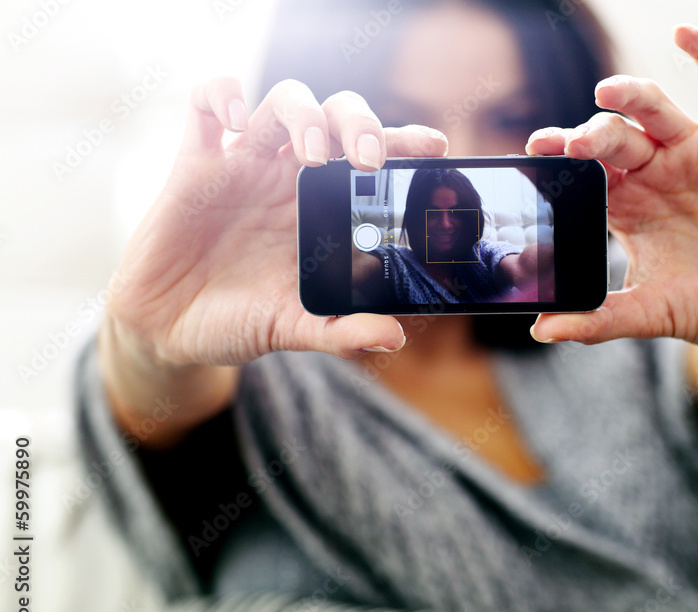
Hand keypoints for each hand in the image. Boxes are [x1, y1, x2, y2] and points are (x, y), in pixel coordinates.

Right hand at [107, 78, 447, 366]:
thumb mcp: (293, 329)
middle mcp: (289, 179)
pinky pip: (204, 106)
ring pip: (283, 103)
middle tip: (367, 159)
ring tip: (312, 151)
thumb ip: (342, 332)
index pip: (371, 159)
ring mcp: (243, 167)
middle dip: (358, 123)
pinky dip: (222, 95)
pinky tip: (238, 122)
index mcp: (322, 209)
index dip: (403, 142)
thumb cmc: (239, 321)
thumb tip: (393, 337)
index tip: (434, 146)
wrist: (170, 331)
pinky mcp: (194, 165)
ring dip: (304, 114)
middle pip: (334, 117)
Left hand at [526, 26, 697, 349]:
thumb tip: (543, 330)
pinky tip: (684, 32)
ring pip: (655, 110)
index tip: (534, 159)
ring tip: (605, 94)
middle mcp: (655, 174)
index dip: (560, 165)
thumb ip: (602, 319)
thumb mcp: (656, 313)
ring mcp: (695, 153)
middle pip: (613, 139)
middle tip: (571, 144)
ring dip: (631, 96)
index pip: (584, 177)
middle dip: (590, 136)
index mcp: (628, 208)